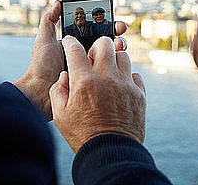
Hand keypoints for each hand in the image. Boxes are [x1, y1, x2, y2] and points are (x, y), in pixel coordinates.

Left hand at [14, 1, 128, 120]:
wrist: (39, 92)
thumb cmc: (40, 66)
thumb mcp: (44, 39)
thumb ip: (49, 20)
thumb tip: (58, 2)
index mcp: (75, 43)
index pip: (93, 28)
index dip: (103, 21)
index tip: (110, 15)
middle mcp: (85, 53)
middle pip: (105, 39)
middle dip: (115, 31)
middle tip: (119, 28)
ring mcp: (91, 66)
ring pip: (111, 53)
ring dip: (119, 45)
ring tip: (119, 43)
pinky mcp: (95, 80)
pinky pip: (109, 69)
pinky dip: (117, 62)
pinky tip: (118, 56)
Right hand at [49, 36, 145, 152]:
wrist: (111, 153)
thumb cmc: (83, 135)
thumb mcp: (60, 115)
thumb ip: (58, 91)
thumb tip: (65, 76)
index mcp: (84, 81)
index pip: (75, 50)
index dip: (70, 43)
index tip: (70, 43)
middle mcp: (106, 78)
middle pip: (105, 44)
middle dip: (96, 47)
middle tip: (93, 59)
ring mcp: (125, 85)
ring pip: (123, 56)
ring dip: (113, 61)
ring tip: (108, 73)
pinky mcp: (139, 94)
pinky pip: (135, 75)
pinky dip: (127, 77)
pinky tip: (120, 87)